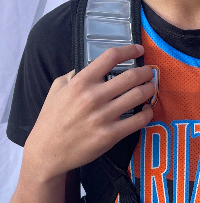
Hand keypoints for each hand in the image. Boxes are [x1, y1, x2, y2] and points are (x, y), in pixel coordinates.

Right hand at [24, 45, 154, 179]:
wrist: (47, 152)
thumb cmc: (51, 119)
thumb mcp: (57, 89)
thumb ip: (74, 75)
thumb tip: (92, 67)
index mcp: (81, 82)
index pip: (110, 57)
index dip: (129, 50)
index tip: (139, 50)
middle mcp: (93, 97)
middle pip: (131, 76)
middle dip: (145, 72)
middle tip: (149, 72)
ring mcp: (103, 116)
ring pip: (138, 96)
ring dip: (149, 89)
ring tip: (150, 88)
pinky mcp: (110, 135)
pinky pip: (138, 120)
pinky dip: (147, 113)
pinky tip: (147, 110)